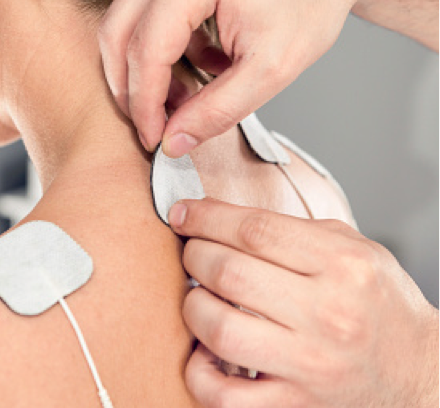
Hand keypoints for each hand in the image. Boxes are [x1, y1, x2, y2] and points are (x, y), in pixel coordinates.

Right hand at [99, 0, 382, 156]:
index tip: (153, 137)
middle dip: (131, 88)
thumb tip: (173, 141)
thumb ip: (216, 111)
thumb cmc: (312, 0)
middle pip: (118, 33)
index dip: (144, 104)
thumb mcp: (270, 70)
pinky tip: (205, 65)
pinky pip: (148, 13)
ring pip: (127, 24)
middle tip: (153, 124)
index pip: (146, 51)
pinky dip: (165, 49)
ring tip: (185, 98)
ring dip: (147, 70)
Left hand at [168, 199, 439, 406]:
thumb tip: (223, 218)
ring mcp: (309, 364)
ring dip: (192, 304)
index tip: (183, 212)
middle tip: (192, 249)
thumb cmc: (380, 302)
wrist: (418, 371)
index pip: (254, 229)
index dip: (207, 216)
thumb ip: (293, 230)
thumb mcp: (353, 247)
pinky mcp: (294, 404)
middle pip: (229, 272)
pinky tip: (204, 347)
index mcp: (343, 264)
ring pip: (219, 329)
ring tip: (198, 293)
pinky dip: (198, 368)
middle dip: (194, 253)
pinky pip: (225, 394)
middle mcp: (327, 314)